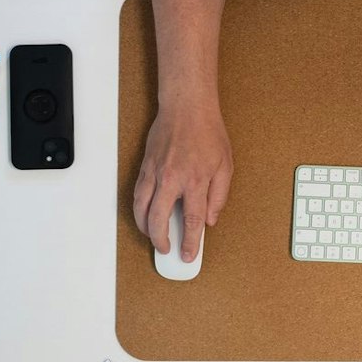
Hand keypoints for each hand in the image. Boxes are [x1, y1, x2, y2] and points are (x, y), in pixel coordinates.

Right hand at [132, 100, 233, 260]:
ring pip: (141, 209)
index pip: (191, 220)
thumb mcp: (225, 166)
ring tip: (152, 236)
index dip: (189, 242)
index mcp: (195, 180)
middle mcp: (172, 179)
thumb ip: (219, 196)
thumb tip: (210, 219)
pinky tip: (144, 215)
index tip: (188, 254)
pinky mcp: (145, 166)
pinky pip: (137, 194)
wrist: (186, 107)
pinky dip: (138, 209)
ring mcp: (155, 173)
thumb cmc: (207, 132)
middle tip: (166, 249)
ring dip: (145, 227)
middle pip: (159, 220)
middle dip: (161, 240)